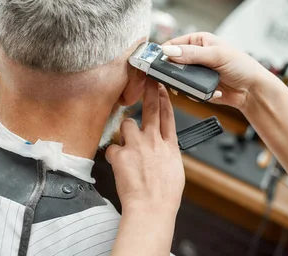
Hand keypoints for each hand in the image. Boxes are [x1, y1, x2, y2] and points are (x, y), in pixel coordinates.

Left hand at [106, 80, 183, 213]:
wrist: (151, 208)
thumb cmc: (165, 195)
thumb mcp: (175, 169)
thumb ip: (166, 152)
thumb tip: (162, 147)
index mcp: (170, 145)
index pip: (168, 115)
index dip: (164, 98)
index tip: (161, 86)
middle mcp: (154, 141)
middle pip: (151, 108)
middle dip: (149, 91)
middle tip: (146, 79)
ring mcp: (137, 145)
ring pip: (127, 124)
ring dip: (125, 132)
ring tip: (127, 147)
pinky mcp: (121, 154)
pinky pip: (113, 148)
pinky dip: (114, 156)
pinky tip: (119, 165)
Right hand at [162, 32, 269, 110]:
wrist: (253, 90)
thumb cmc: (242, 66)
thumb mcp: (216, 55)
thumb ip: (192, 54)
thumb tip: (169, 52)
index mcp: (198, 41)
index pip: (173, 44)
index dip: (163, 52)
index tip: (155, 61)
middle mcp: (195, 55)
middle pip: (172, 62)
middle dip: (173, 71)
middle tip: (174, 78)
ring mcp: (196, 72)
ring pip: (178, 78)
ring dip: (185, 84)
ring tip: (197, 86)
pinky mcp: (198, 87)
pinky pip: (187, 90)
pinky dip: (195, 93)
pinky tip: (211, 91)